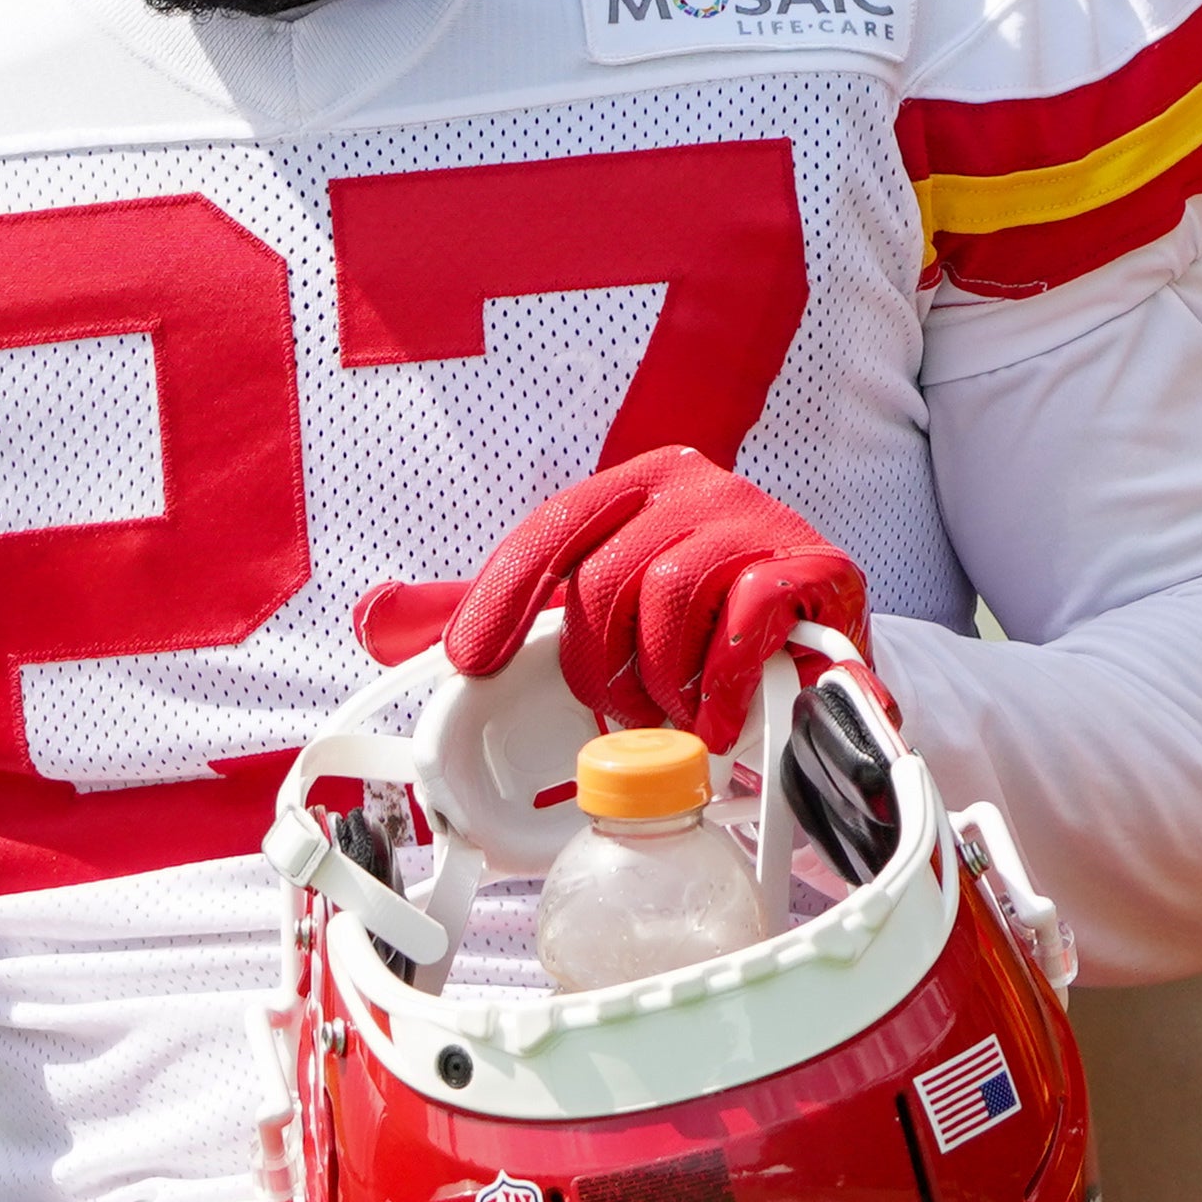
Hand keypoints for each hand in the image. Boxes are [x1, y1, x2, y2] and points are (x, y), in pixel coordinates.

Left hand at [435, 446, 868, 743]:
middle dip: (601, 666)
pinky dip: (721, 685)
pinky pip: (745, 621)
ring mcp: (760, 520)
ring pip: (670, 601)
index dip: (504, 595)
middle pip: (608, 577)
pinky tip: (719, 717)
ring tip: (675, 717)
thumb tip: (379, 622)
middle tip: (619, 711)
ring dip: (662, 683)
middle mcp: (700, 486)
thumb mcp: (607, 602)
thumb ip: (507, 609)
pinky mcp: (816, 565)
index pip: (556, 527)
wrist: (823, 636)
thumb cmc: (706, 622)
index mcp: (641, 483)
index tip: (473, 661)